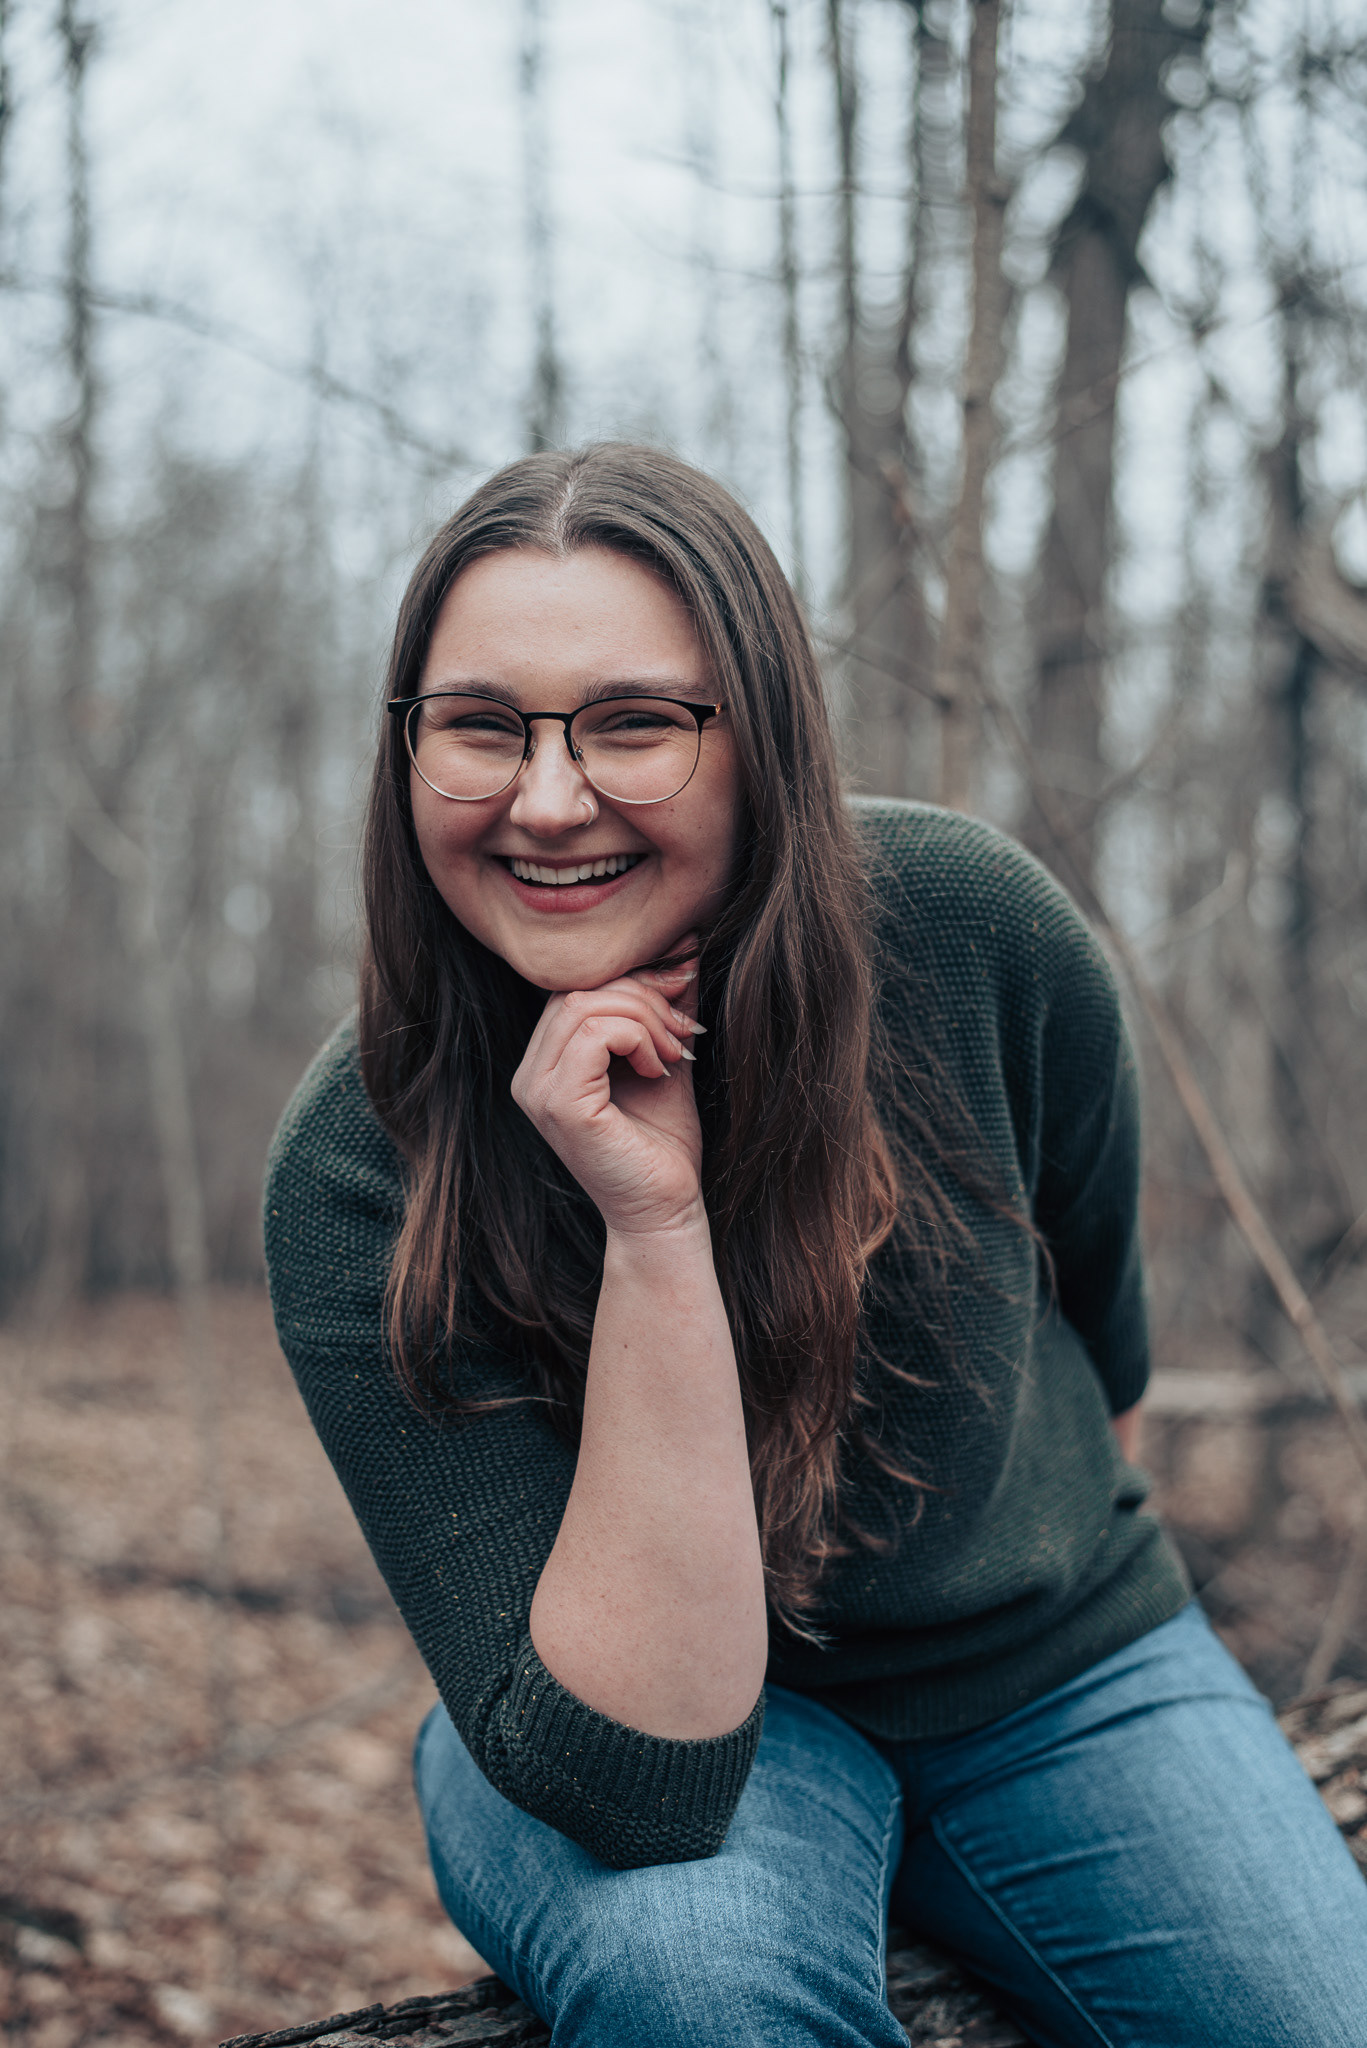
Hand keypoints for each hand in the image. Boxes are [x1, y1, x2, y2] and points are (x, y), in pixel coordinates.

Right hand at [510, 939, 708, 1240]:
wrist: (667, 1210)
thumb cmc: (664, 1144)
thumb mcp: (666, 1055)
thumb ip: (665, 1003)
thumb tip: (686, 942)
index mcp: (546, 1062)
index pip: (574, 987)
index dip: (630, 975)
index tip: (682, 985)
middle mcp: (530, 1074)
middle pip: (577, 989)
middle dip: (642, 993)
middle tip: (685, 1025)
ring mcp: (538, 1091)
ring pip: (583, 1005)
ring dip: (644, 1016)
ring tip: (676, 1051)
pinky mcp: (560, 1106)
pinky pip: (593, 1034)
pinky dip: (637, 1037)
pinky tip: (659, 1067)